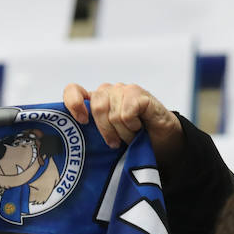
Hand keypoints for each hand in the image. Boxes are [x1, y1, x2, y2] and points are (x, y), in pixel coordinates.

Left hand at [62, 82, 183, 169]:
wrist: (162, 142)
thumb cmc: (133, 141)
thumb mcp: (107, 139)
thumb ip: (91, 134)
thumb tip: (71, 142)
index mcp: (96, 101)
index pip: (74, 91)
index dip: (73, 104)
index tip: (82, 122)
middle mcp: (108, 92)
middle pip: (96, 106)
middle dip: (106, 131)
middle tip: (115, 143)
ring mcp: (123, 90)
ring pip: (113, 113)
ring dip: (123, 132)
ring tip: (131, 135)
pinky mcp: (138, 93)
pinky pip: (126, 113)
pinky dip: (133, 126)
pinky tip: (139, 126)